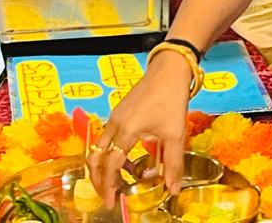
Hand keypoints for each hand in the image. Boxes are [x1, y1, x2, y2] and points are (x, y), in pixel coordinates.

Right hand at [87, 53, 192, 207]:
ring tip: (117, 182)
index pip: (111, 165)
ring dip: (104, 166)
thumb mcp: (175, 134)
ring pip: (100, 147)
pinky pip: (107, 137)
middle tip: (107, 196)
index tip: (110, 203)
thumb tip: (173, 190)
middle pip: (96, 157)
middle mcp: (114, 123)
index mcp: (126, 130)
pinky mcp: (119, 111)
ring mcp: (115, 116)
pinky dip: (111, 153)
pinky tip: (128, 160)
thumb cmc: (171, 98)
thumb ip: (172, 164)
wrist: (169, 69)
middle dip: (98, 179)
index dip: (109, 187)